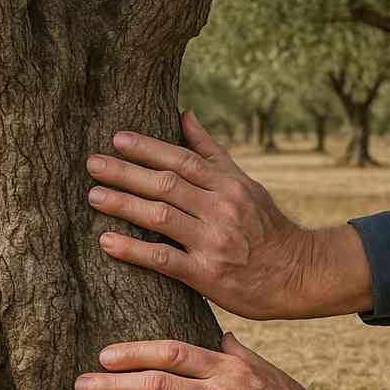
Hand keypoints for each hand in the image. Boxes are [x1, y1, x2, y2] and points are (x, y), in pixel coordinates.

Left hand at [87, 110, 370, 319]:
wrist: (297, 274)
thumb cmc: (265, 225)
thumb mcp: (244, 183)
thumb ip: (211, 152)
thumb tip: (184, 114)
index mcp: (228, 185)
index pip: (182, 160)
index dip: (148, 148)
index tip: (117, 139)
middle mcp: (220, 209)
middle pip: (166, 185)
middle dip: (126, 173)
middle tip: (91, 164)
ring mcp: (213, 242)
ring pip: (161, 217)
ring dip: (124, 205)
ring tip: (92, 196)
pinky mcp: (207, 275)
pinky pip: (164, 260)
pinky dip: (133, 250)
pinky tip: (106, 241)